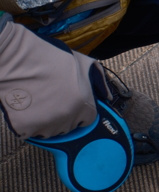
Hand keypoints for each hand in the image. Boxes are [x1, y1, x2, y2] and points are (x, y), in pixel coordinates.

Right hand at [0, 13, 111, 138]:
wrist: (18, 58)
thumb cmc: (50, 58)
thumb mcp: (85, 63)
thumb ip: (99, 81)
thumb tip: (108, 96)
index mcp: (84, 104)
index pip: (87, 120)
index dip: (78, 112)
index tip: (68, 104)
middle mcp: (68, 117)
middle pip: (67, 127)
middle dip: (61, 116)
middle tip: (49, 99)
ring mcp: (46, 124)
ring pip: (48, 132)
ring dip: (43, 122)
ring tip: (36, 101)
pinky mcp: (24, 128)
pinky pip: (27, 132)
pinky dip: (25, 124)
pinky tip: (24, 106)